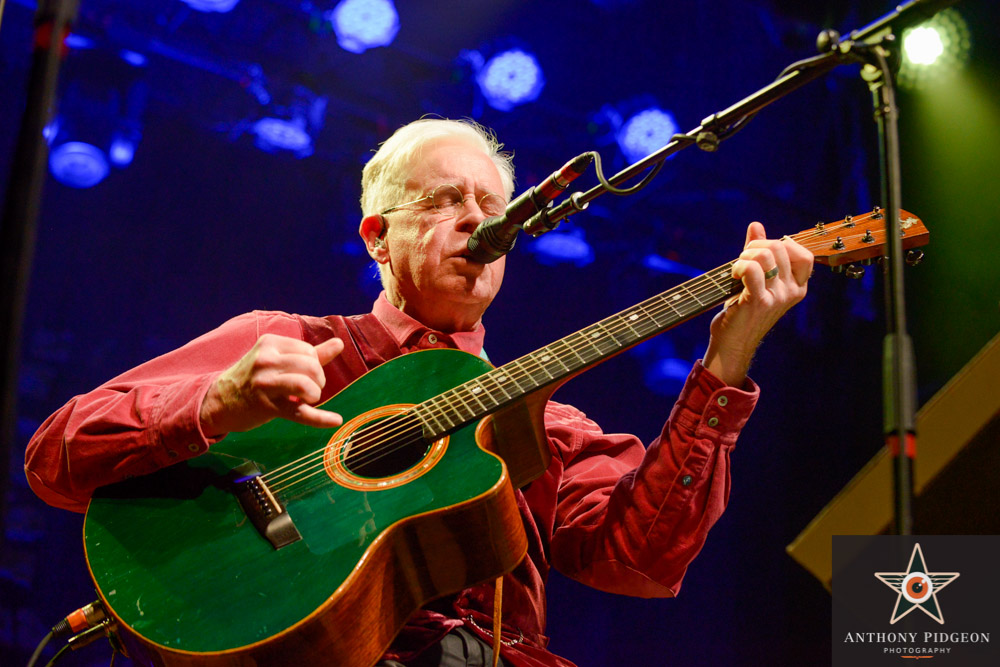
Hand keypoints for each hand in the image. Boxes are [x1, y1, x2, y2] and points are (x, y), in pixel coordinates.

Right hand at [200, 335, 344, 435]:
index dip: (314, 365)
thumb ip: (311, 352)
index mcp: (270, 343)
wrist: (218, 401)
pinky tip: (335, 420)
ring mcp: (265, 384)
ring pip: (307, 385)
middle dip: (317, 380)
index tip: (304, 375)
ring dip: (314, 395)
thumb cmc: (254, 377)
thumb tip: (340, 344)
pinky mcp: (266, 407)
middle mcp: (266, 360)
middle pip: (311, 366)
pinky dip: (321, 418)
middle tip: (307, 390)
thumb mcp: (277, 359)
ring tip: (306, 399)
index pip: (309, 351)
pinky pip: (300, 413)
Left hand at [704, 222, 812, 385]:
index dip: (781, 245)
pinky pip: (751, 270)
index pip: (803, 254)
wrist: (732, 344)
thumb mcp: (756, 281)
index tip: (761, 254)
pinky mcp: (759, 302)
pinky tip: (733, 276)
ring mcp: (778, 298)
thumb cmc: (743, 311)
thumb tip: (757, 226)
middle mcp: (792, 292)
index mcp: (797, 287)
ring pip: (765, 256)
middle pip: (780, 247)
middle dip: (755, 247)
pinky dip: (738, 266)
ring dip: (744, 256)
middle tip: (742, 261)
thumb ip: (758, 253)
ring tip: (736, 270)